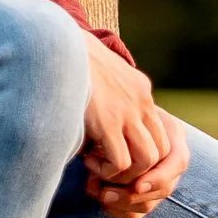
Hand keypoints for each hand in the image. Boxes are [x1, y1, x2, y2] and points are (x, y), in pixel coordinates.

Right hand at [80, 34, 189, 217]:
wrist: (54, 44)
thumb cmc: (68, 64)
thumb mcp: (98, 79)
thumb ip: (108, 99)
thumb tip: (100, 126)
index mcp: (140, 91)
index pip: (161, 132)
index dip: (142, 152)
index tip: (116, 153)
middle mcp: (141, 102)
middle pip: (163, 150)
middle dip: (141, 169)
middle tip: (113, 169)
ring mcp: (127, 111)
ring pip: (147, 160)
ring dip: (126, 174)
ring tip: (100, 169)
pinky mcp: (107, 121)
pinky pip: (121, 161)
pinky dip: (107, 171)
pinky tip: (88, 162)